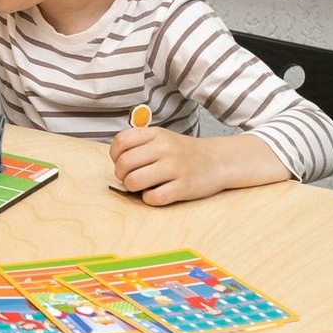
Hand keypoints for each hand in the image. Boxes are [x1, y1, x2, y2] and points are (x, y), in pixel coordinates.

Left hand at [110, 129, 292, 205]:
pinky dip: (149, 199)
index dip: (115, 156)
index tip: (122, 162)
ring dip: (132, 188)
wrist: (218, 161)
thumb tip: (116, 161)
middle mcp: (164, 148)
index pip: (120, 142)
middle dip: (121, 175)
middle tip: (129, 178)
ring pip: (134, 181)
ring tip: (141, 187)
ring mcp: (175, 168)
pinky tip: (156, 194)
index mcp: (156, 134)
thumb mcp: (162, 137)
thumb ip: (140, 143)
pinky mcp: (184, 187)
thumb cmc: (184, 152)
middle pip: (124, 163)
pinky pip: (154, 198)